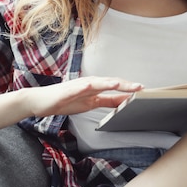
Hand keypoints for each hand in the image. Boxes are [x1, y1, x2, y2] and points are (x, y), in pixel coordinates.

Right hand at [25, 76, 142, 117]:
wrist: (42, 102)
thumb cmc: (65, 101)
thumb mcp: (90, 104)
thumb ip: (106, 101)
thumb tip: (124, 101)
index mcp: (95, 87)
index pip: (116, 87)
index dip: (130, 88)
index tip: (145, 90)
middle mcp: (88, 83)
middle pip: (109, 83)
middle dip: (125, 85)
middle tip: (141, 87)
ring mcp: (77, 86)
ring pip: (95, 83)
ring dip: (108, 83)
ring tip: (120, 85)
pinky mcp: (67, 91)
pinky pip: (76, 88)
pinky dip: (84, 87)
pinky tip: (90, 86)